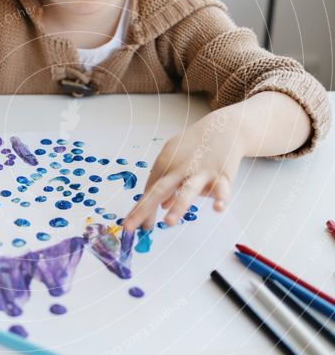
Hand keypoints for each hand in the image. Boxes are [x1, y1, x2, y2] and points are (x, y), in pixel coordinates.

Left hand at [123, 108, 244, 231]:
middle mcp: (180, 168)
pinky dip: (220, 198)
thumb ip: (168, 183)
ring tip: (168, 222)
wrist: (224, 127)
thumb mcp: (176, 159)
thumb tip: (162, 205)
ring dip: (178, 206)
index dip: (140, 210)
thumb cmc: (195, 147)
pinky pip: (221, 189)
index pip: (150, 191)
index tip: (129, 228)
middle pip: (160, 190)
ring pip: (188, 190)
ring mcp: (201, 172)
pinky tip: (217, 208)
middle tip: (130, 227)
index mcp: (165, 164)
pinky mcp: (222, 175)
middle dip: (144, 209)